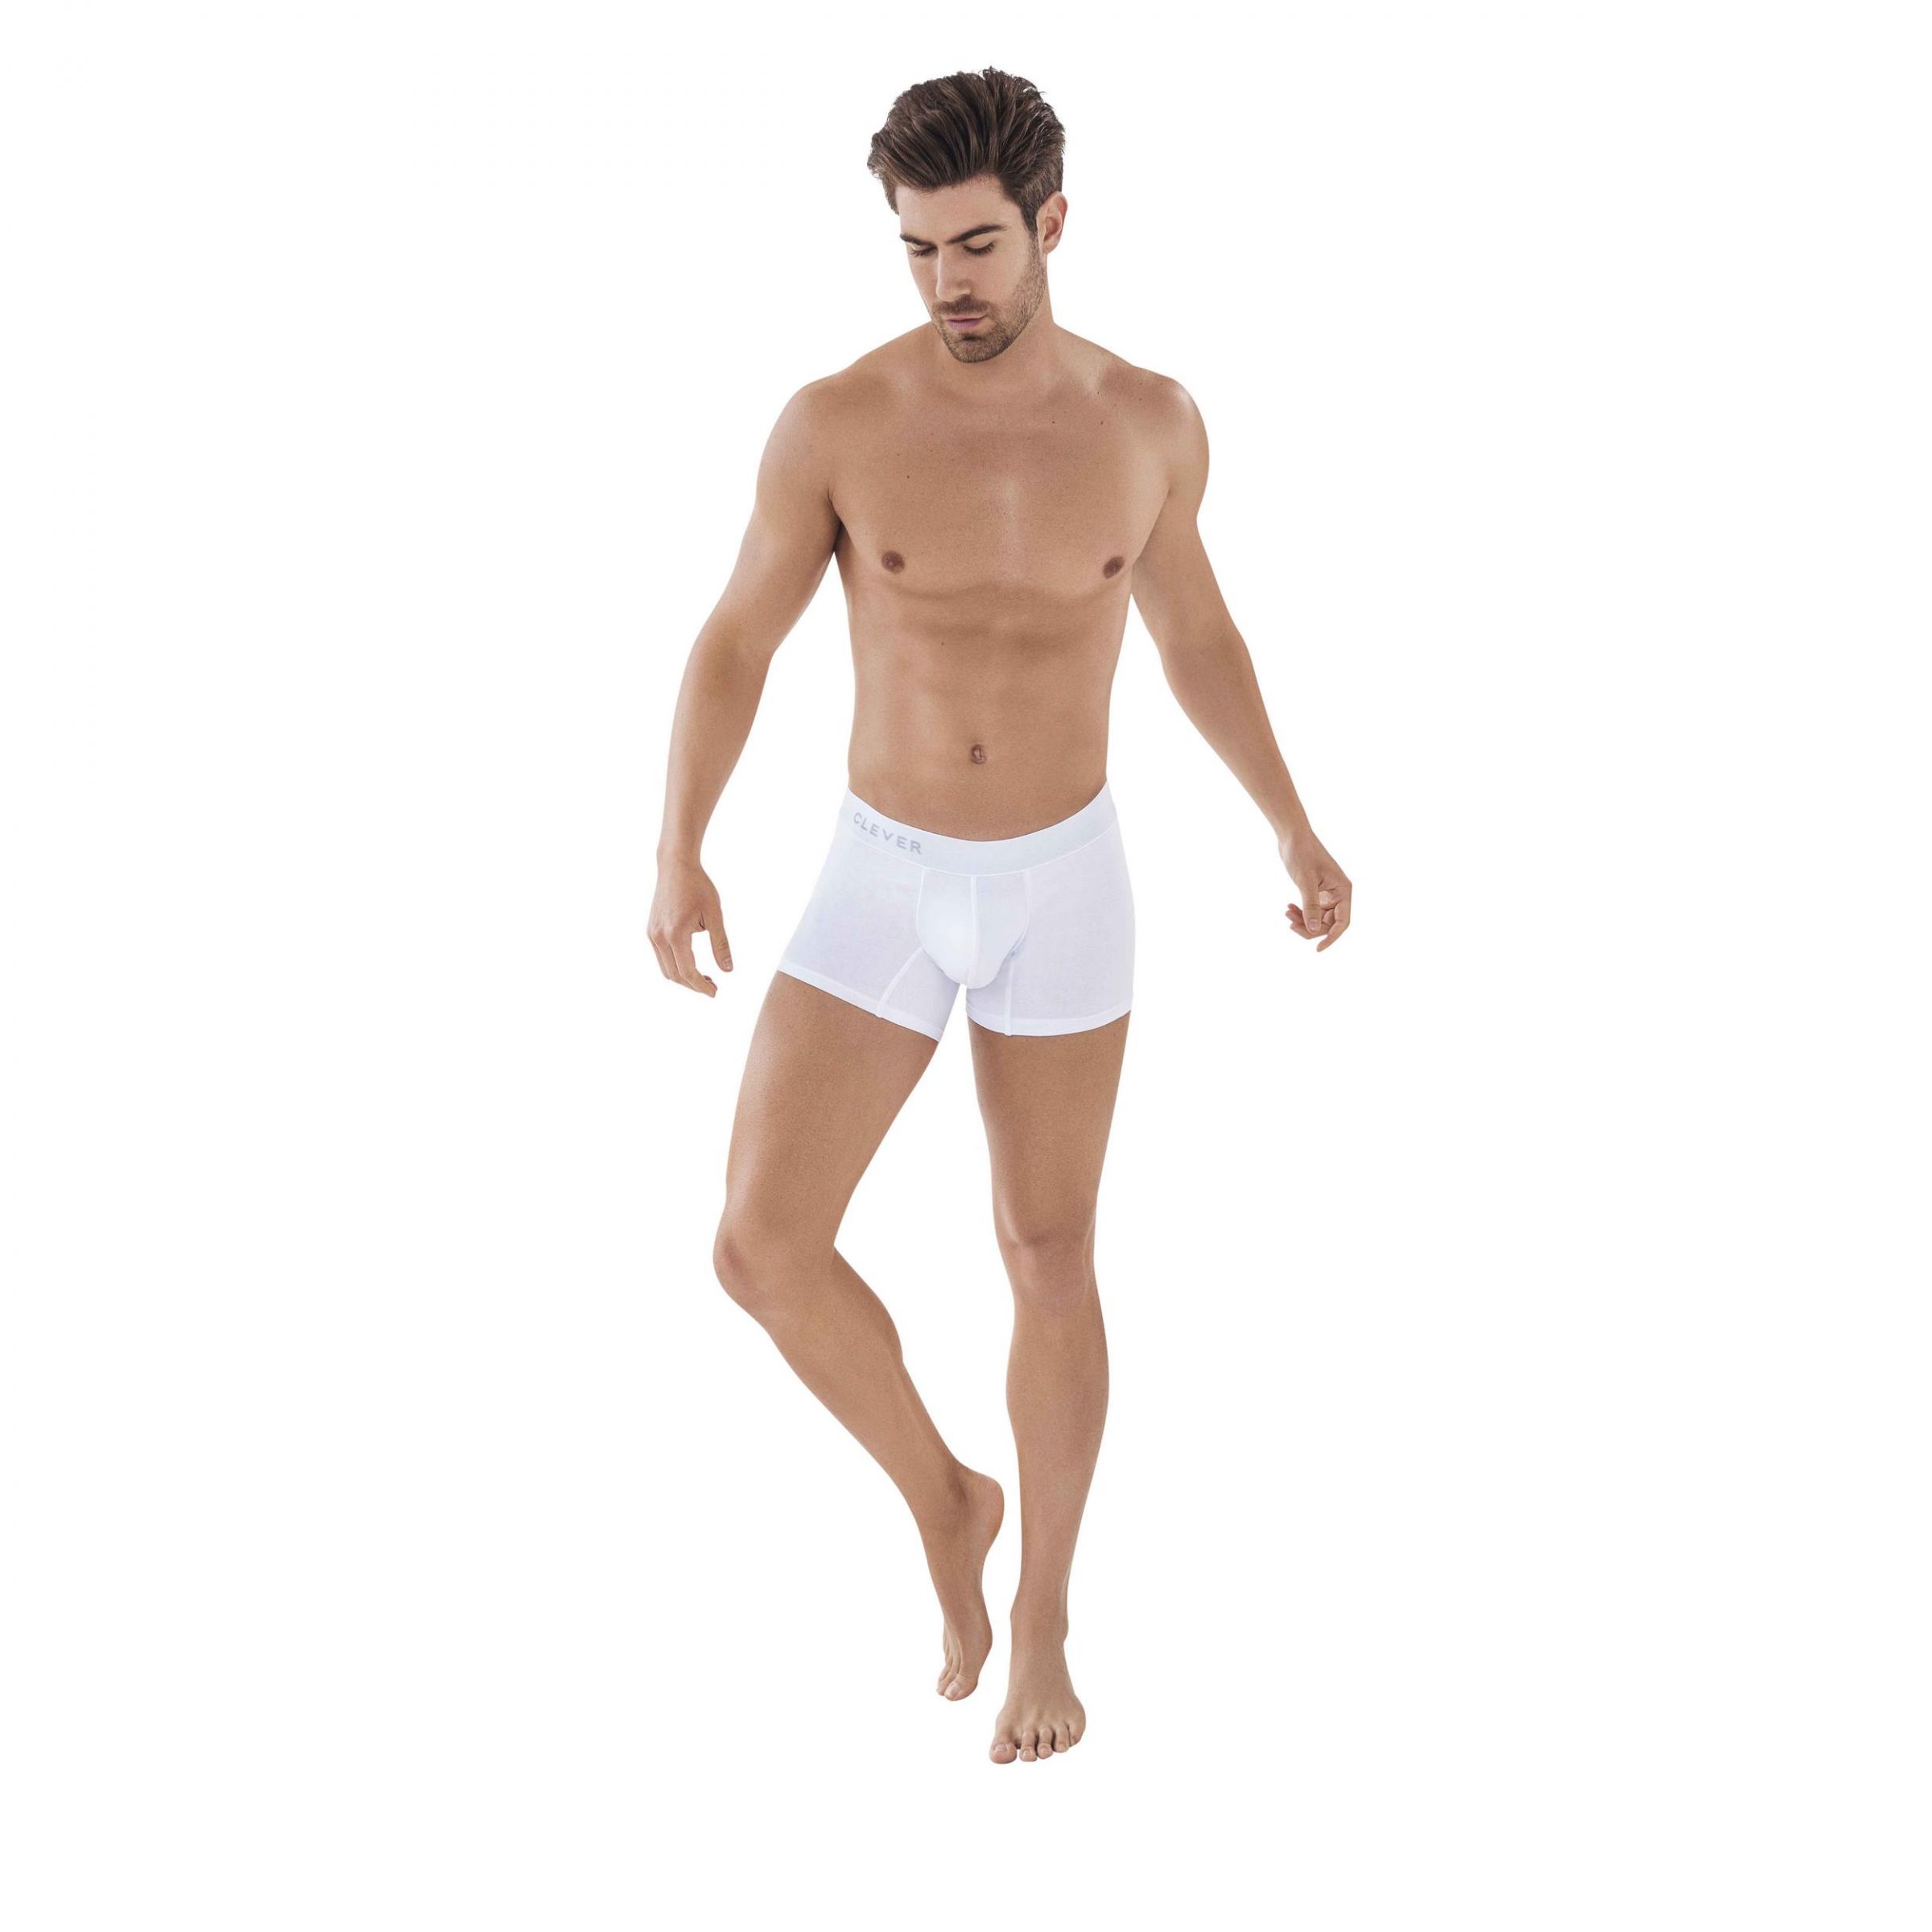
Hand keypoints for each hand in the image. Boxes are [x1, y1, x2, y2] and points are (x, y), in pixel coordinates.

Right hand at [649, 856, 732, 996]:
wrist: (675, 866)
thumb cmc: (698, 886)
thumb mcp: (715, 915)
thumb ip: (721, 944)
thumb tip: (728, 970)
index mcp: (676, 934)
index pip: (688, 971)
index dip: (701, 986)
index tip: (715, 993)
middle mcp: (659, 937)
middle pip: (675, 975)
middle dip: (693, 985)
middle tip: (712, 988)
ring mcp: (652, 934)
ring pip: (665, 969)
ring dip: (683, 978)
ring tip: (703, 978)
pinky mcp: (651, 930)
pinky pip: (661, 957)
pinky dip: (675, 966)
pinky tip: (690, 963)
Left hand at [1282, 836, 1351, 951]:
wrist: (1292, 836)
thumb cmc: (1301, 853)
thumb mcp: (1305, 880)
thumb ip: (1310, 905)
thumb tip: (1313, 930)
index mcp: (1343, 890)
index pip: (1342, 922)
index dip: (1331, 937)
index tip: (1317, 949)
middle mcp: (1339, 893)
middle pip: (1329, 923)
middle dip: (1310, 927)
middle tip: (1290, 925)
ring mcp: (1328, 893)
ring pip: (1318, 918)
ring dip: (1303, 920)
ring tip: (1287, 913)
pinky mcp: (1317, 891)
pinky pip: (1311, 910)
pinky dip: (1301, 912)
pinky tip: (1288, 908)